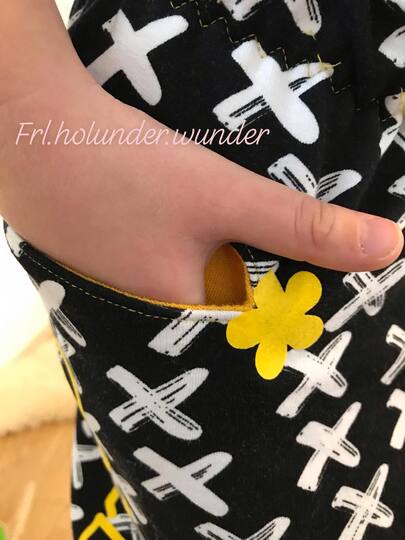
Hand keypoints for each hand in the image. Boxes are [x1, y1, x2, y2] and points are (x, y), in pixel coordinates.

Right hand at [1, 84, 402, 304]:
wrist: (28, 130)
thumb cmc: (125, 169)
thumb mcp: (224, 197)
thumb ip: (302, 227)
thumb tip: (389, 248)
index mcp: (180, 315)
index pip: (252, 338)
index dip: (289, 316)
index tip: (318, 300)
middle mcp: (148, 319)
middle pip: (220, 316)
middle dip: (257, 294)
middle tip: (295, 273)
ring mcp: (120, 294)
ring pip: (189, 290)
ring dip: (219, 273)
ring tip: (253, 256)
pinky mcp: (105, 264)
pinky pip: (160, 270)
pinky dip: (185, 257)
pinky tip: (197, 240)